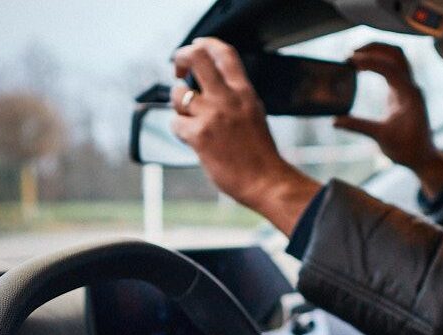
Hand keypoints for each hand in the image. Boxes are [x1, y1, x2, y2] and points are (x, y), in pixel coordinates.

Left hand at [171, 37, 320, 234]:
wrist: (267, 182)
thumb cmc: (259, 153)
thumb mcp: (253, 113)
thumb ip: (234, 96)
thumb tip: (208, 85)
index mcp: (244, 92)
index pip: (223, 52)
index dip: (204, 44)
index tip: (195, 48)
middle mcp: (228, 99)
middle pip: (196, 58)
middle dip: (181, 58)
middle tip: (178, 71)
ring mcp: (213, 116)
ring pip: (178, 94)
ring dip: (179, 106)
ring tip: (192, 120)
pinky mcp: (199, 136)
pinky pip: (176, 123)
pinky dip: (180, 131)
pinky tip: (195, 141)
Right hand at [334, 43, 442, 198]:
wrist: (423, 157)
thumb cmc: (406, 149)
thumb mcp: (381, 139)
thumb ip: (358, 127)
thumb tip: (335, 121)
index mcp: (409, 96)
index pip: (390, 68)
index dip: (370, 61)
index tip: (350, 61)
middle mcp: (412, 86)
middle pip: (396, 53)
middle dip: (374, 47)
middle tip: (351, 53)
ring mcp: (410, 86)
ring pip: (397, 56)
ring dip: (377, 51)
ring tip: (355, 55)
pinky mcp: (405, 90)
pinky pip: (394, 67)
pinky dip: (379, 61)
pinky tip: (363, 66)